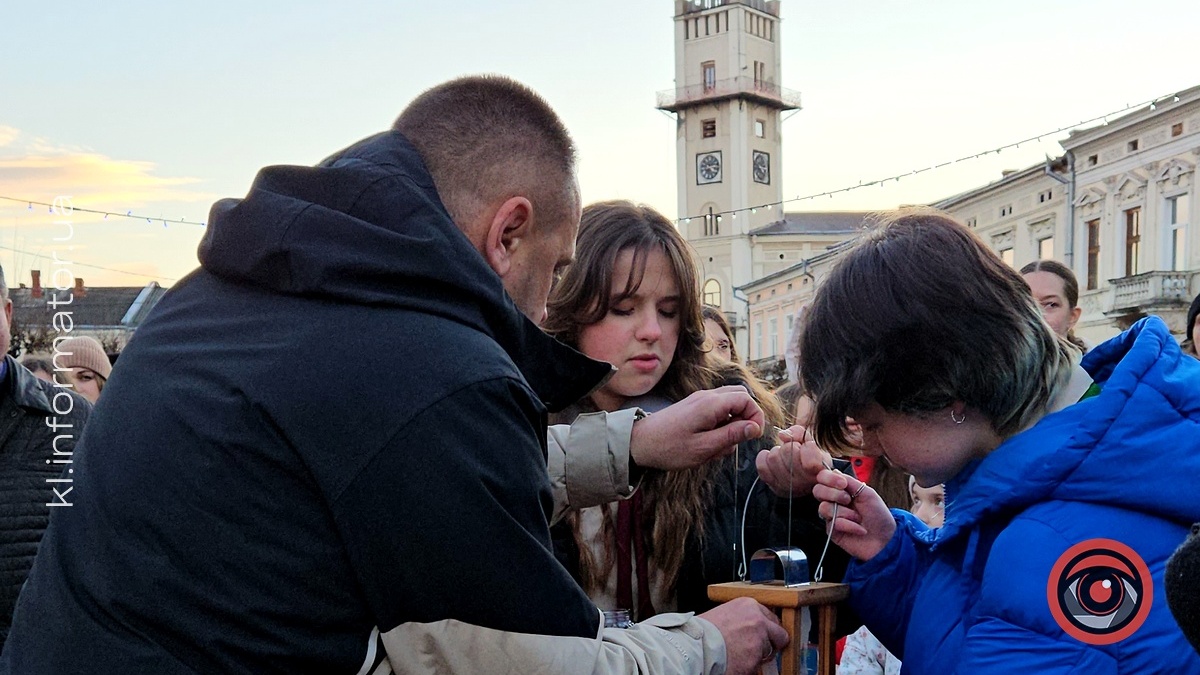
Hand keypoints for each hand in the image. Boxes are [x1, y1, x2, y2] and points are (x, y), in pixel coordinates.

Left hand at [629, 386, 763, 470]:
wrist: (639, 443)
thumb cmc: (669, 448)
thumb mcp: (703, 448)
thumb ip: (731, 436)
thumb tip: (754, 427)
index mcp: (710, 404)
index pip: (746, 399)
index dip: (756, 416)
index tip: (753, 436)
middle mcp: (706, 397)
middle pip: (740, 397)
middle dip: (746, 417)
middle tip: (738, 439)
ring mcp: (699, 400)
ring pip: (729, 404)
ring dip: (732, 423)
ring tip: (719, 446)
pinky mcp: (694, 407)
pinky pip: (717, 410)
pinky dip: (721, 424)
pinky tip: (710, 443)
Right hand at [697, 598, 788, 674]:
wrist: (695, 647)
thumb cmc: (703, 632)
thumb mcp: (724, 614)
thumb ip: (742, 618)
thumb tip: (749, 628)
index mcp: (749, 606)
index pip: (771, 617)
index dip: (767, 629)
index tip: (764, 635)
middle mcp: (758, 621)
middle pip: (780, 635)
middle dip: (772, 643)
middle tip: (759, 649)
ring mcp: (759, 640)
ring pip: (769, 652)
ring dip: (758, 656)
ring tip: (740, 655)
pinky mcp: (756, 659)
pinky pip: (758, 666)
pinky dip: (750, 667)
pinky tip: (737, 662)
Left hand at [754, 425, 830, 497]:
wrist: (804, 475)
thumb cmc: (810, 454)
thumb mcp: (810, 440)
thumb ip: (799, 432)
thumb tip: (783, 435)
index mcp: (820, 471)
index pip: (810, 460)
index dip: (807, 447)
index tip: (807, 447)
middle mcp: (805, 483)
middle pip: (788, 451)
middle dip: (790, 445)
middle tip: (794, 450)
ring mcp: (789, 487)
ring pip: (773, 457)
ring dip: (777, 452)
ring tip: (785, 457)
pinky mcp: (774, 487)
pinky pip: (762, 465)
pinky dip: (765, 457)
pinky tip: (774, 459)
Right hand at [812, 469, 895, 561]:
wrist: (885, 539)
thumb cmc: (879, 516)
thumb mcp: (867, 493)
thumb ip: (850, 482)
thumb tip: (834, 471)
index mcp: (842, 489)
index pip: (823, 478)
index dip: (829, 478)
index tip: (843, 484)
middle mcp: (835, 501)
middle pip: (818, 491)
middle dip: (834, 494)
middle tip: (848, 500)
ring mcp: (832, 515)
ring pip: (824, 507)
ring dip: (845, 513)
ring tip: (858, 518)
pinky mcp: (832, 530)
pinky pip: (833, 523)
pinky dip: (849, 525)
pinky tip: (858, 529)